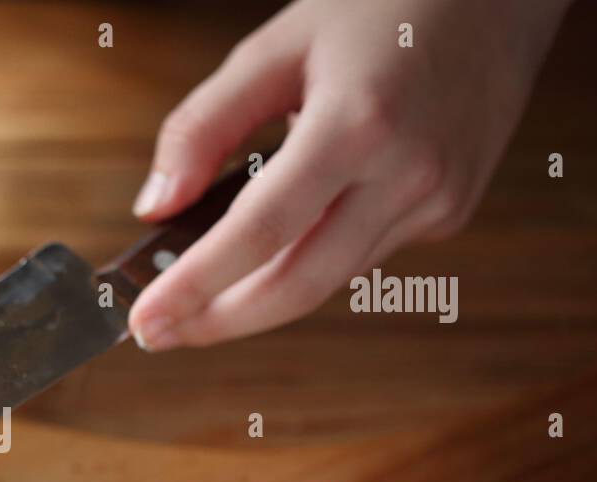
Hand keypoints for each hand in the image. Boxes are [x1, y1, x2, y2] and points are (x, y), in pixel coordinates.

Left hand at [128, 0, 570, 349]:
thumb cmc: (382, 4)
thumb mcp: (275, 46)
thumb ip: (203, 128)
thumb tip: (155, 209)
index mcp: (356, 123)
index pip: (259, 232)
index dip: (195, 287)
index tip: (147, 321)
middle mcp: (406, 173)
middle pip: (297, 285)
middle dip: (220, 322)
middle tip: (159, 334)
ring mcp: (437, 200)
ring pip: (328, 279)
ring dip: (257, 295)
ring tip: (198, 291)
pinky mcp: (449, 212)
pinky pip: (360, 254)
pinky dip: (308, 257)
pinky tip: (283, 239)